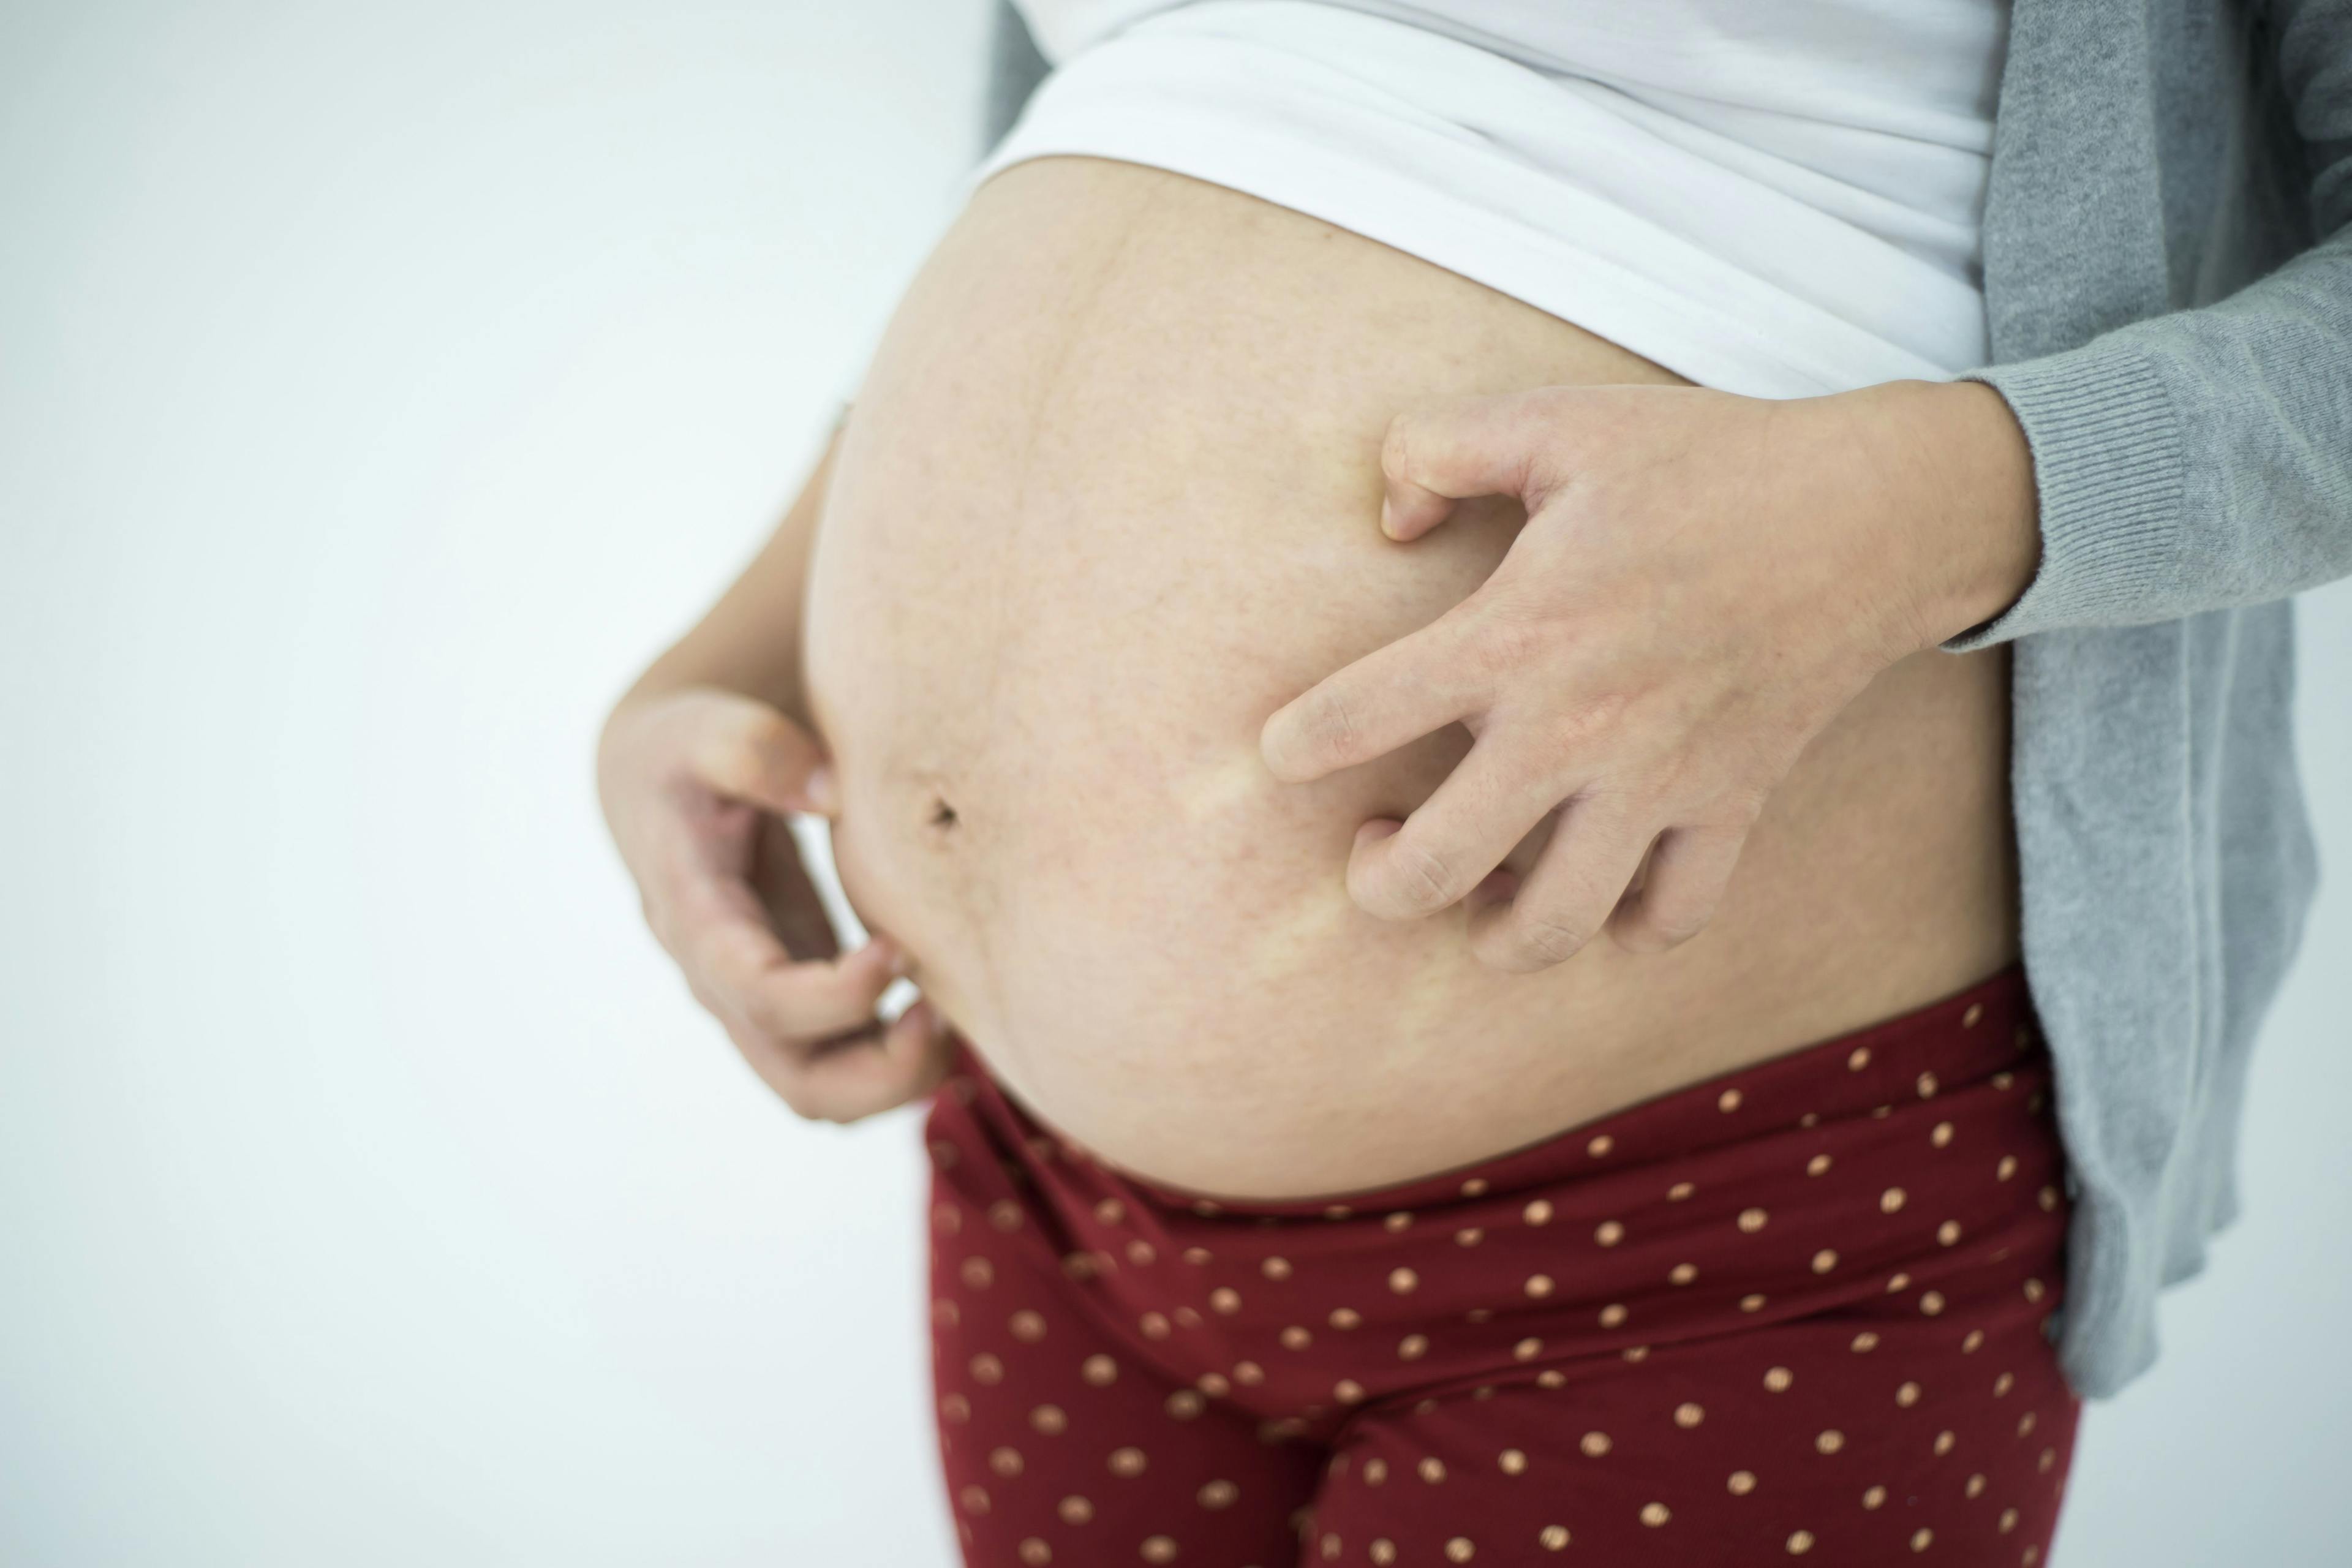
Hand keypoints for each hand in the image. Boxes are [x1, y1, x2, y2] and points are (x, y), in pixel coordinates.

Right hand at [596, 684, 948, 1119]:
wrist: (659, 782)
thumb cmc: (685, 753)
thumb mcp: (705, 730)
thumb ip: (756, 752)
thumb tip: (831, 789)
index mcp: (696, 921)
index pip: (760, 995)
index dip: (836, 994)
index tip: (900, 949)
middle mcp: (723, 984)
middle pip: (800, 1083)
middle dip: (883, 1073)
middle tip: (948, 1012)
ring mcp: (759, 1005)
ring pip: (827, 1093)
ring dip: (900, 1076)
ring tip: (958, 1014)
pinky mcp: (796, 1001)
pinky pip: (846, 1063)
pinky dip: (898, 1055)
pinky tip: (947, 1001)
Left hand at [1258, 379, 2037, 972]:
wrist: (1871, 513)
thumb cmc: (1704, 462)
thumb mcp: (1558, 420)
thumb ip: (1438, 448)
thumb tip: (1388, 522)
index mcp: (1514, 634)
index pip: (1355, 717)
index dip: (1294, 745)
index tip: (1288, 750)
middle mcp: (1575, 729)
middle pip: (1429, 871)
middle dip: (1374, 881)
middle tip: (1374, 843)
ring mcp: (1656, 783)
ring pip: (1547, 925)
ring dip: (1489, 930)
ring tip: (1474, 890)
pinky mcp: (1730, 808)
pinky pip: (1668, 918)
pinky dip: (1627, 927)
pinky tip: (1599, 892)